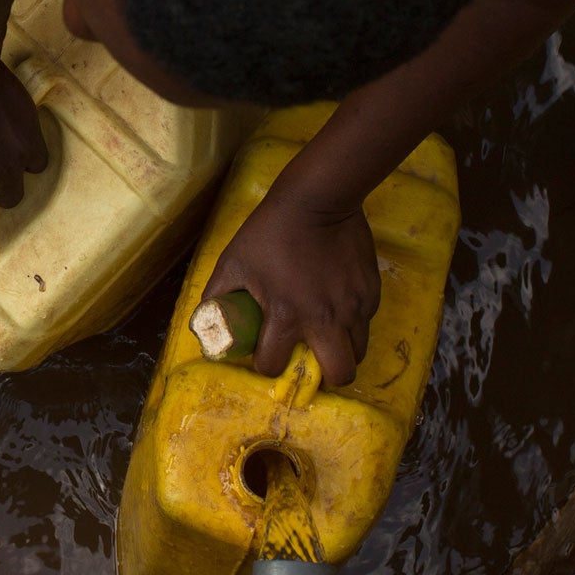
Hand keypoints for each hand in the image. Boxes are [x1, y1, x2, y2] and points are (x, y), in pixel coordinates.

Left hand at [203, 187, 379, 385]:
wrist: (317, 199)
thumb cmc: (270, 232)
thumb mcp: (233, 262)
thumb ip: (217, 297)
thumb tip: (203, 324)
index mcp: (287, 315)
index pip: (275, 366)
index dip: (266, 364)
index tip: (266, 353)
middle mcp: (326, 319)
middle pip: (339, 374)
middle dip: (323, 376)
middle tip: (310, 360)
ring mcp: (354, 307)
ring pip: (357, 352)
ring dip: (341, 351)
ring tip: (325, 336)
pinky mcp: (372, 292)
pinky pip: (364, 323)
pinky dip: (351, 323)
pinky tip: (336, 304)